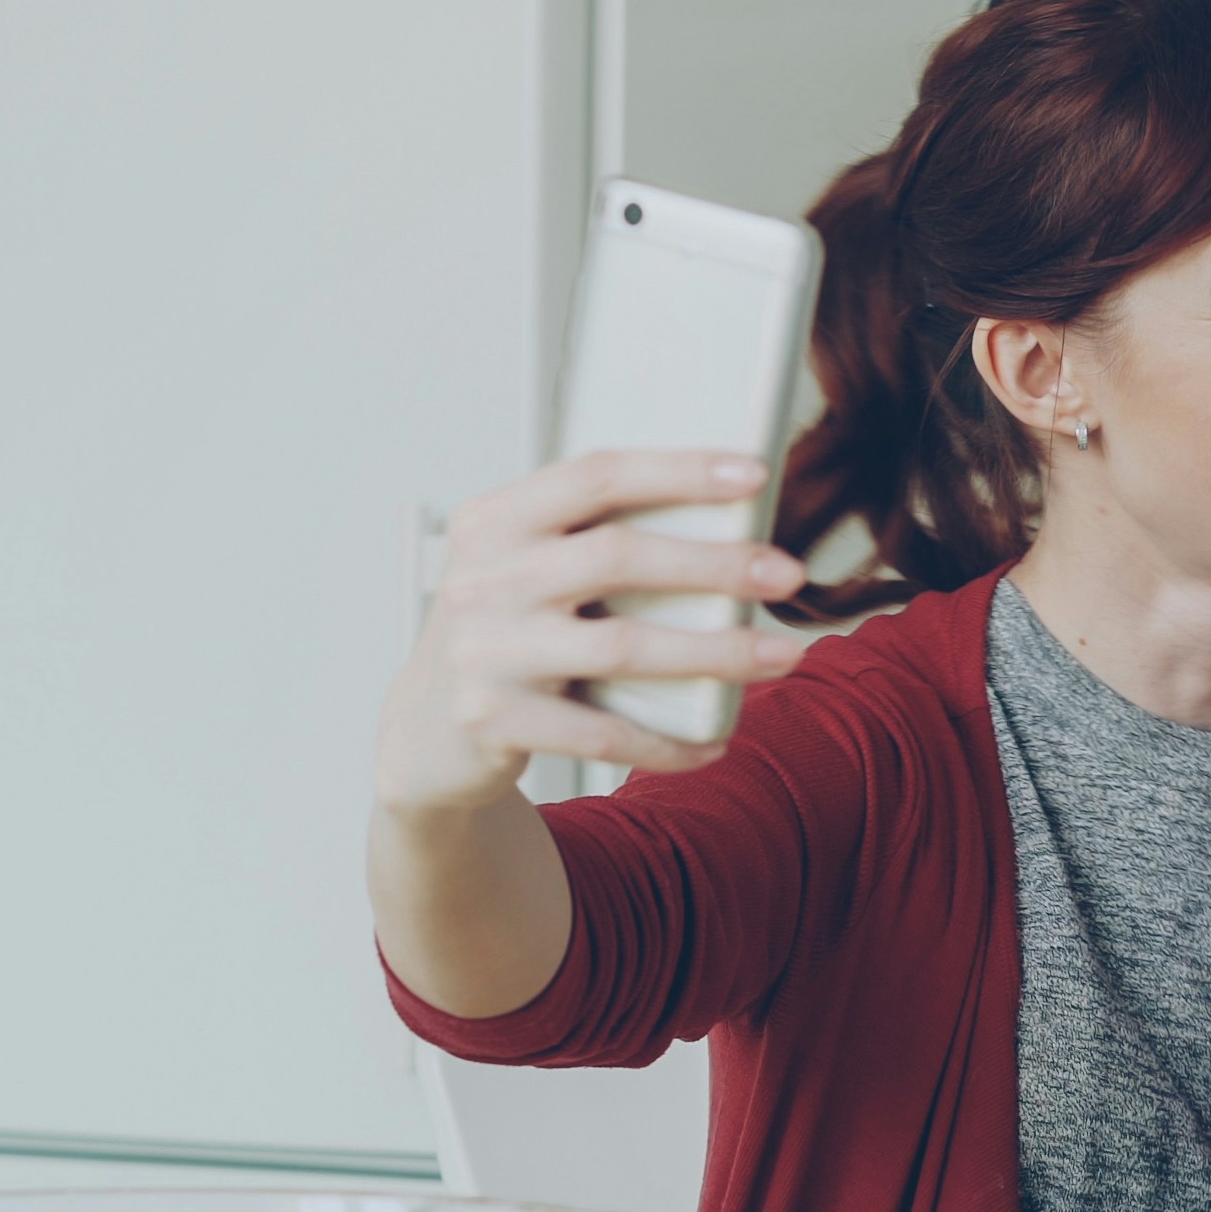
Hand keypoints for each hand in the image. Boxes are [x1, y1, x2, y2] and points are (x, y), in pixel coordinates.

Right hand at [373, 450, 809, 810]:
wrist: (422, 732)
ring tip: (783, 656)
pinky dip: (668, 740)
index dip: (679, 470)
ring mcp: (485, 652)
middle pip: (618, 556)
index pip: (595, 476)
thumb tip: (731, 525)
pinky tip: (715, 741)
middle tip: (788, 574)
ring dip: (716, 653)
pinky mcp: (494, 721)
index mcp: (495, 521)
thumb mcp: (524, 569)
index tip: (756, 475)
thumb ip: (591, 540)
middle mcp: (483, 578)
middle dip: (716, 564)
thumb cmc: (503, 634)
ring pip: (622, 646)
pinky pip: (603, 732)